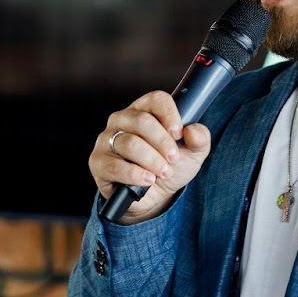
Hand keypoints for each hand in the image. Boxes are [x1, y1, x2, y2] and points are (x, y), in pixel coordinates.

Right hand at [90, 91, 211, 222]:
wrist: (155, 196)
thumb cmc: (170, 166)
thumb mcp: (192, 153)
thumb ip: (199, 139)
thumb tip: (193, 131)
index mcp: (145, 110)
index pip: (155, 100)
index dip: (170, 114)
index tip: (179, 133)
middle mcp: (122, 120)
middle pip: (142, 121)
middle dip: (163, 143)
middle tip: (174, 159)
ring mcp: (106, 140)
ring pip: (130, 143)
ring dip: (152, 161)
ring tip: (163, 173)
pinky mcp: (98, 162)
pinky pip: (115, 166)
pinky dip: (135, 174)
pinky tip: (148, 180)